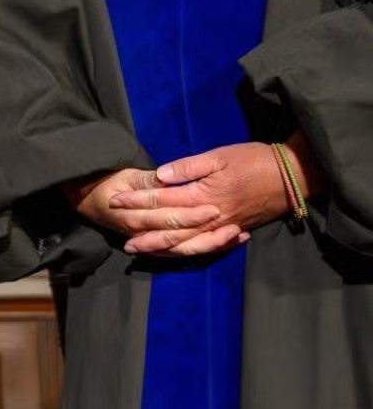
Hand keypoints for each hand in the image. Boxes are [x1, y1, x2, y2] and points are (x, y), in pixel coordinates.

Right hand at [62, 162, 236, 256]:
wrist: (88, 198)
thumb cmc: (108, 183)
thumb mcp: (124, 176)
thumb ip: (147, 180)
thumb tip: (165, 178)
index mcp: (134, 215)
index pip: (167, 217)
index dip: (191, 214)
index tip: (213, 207)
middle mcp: (144, 234)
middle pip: (180, 238)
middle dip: (208, 232)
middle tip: (233, 225)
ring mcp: (151, 242)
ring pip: (185, 250)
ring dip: (212, 244)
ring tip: (236, 236)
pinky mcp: (157, 245)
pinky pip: (183, 252)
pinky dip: (204, 248)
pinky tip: (225, 241)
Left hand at [101, 140, 294, 255]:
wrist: (291, 176)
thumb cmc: (253, 160)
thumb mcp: (219, 156)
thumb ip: (188, 168)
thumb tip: (160, 175)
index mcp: (203, 194)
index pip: (162, 199)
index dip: (137, 200)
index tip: (116, 201)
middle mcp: (211, 215)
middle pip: (170, 227)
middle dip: (143, 230)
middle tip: (120, 234)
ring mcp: (222, 226)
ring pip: (187, 243)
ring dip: (161, 247)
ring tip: (140, 249)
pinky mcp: (233, 229)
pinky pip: (206, 246)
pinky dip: (187, 251)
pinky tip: (174, 252)